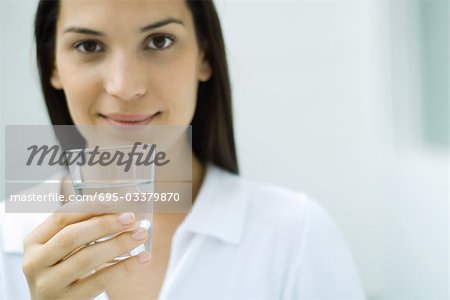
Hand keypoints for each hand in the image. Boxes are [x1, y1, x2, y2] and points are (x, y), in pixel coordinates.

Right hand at [22, 202, 150, 299]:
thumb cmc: (64, 270)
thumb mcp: (62, 248)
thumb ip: (82, 228)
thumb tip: (120, 207)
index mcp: (34, 241)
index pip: (61, 217)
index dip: (90, 207)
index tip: (116, 201)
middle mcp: (35, 262)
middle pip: (72, 237)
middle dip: (104, 224)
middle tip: (131, 218)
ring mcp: (48, 284)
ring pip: (86, 259)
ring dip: (118, 244)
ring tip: (141, 234)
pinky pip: (100, 281)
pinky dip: (125, 268)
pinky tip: (143, 258)